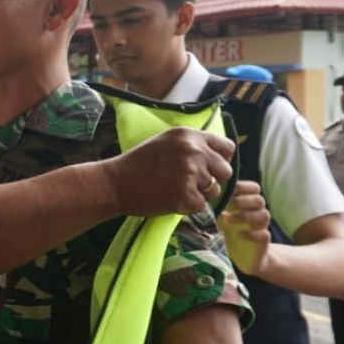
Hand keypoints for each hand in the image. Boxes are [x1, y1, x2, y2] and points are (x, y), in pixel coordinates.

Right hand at [110, 127, 234, 216]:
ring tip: (177, 190)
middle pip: (226, 171)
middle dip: (213, 179)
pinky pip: (201, 206)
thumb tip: (217, 157)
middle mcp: (194, 152)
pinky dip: (189, 207)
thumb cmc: (139, 163)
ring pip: (215, 190)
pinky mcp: (186, 196)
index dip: (220, 159)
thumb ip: (192, 144)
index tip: (209, 167)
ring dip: (200, 194)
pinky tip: (172, 200)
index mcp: (190, 135)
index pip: (227, 148)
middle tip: (191, 183)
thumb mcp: (166, 141)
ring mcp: (191, 174)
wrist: (116, 182)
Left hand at [218, 180, 272, 275]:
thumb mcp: (221, 219)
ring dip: (245, 215)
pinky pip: (264, 234)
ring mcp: (262, 227)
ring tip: (228, 220)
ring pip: (264, 215)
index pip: (254, 188)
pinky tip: (237, 235)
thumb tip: (201, 195)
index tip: (228, 190)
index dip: (243, 186)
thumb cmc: (230, 233)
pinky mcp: (263, 242)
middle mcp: (257, 213)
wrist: (245, 257)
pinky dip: (250, 234)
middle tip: (228, 205)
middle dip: (243, 200)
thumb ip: (217, 207)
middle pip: (259, 200)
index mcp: (248, 204)